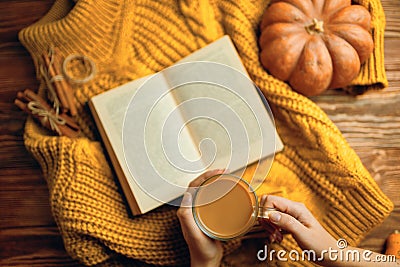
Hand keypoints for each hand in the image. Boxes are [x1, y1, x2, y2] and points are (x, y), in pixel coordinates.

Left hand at [177, 169, 224, 266]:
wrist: (207, 261)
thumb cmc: (200, 250)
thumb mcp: (193, 233)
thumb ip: (186, 216)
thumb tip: (186, 195)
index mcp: (186, 209)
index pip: (193, 186)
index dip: (204, 176)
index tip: (218, 172)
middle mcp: (192, 208)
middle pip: (200, 185)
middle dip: (211, 175)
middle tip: (224, 171)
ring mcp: (200, 211)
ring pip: (206, 190)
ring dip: (215, 181)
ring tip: (226, 176)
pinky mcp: (208, 215)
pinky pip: (212, 198)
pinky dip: (219, 191)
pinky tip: (227, 191)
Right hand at [260, 195, 399, 265]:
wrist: (330, 253)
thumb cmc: (320, 244)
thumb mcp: (303, 234)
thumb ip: (287, 222)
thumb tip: (270, 214)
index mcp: (296, 208)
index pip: (271, 200)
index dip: (265, 211)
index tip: (269, 225)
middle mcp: (292, 209)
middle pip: (268, 206)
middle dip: (266, 220)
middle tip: (273, 232)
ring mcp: (290, 215)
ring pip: (269, 214)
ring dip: (269, 226)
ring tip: (277, 237)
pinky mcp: (289, 222)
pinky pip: (274, 221)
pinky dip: (272, 230)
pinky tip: (277, 237)